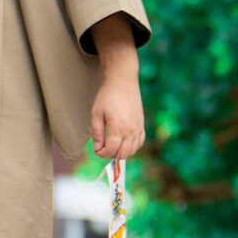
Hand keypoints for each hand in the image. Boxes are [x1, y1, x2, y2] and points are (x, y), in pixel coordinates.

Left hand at [87, 15, 144, 162]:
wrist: (123, 82)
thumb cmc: (107, 96)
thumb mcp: (96, 114)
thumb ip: (97, 133)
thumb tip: (97, 147)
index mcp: (118, 128)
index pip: (111, 151)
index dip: (101, 153)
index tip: (96, 149)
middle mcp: (130, 130)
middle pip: (123, 154)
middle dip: (111, 155)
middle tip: (103, 148)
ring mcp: (138, 128)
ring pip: (133, 150)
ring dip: (122, 152)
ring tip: (112, 145)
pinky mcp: (141, 124)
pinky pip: (140, 142)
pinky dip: (132, 147)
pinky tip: (124, 143)